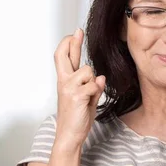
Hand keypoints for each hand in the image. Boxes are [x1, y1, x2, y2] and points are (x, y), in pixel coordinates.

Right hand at [54, 28, 105, 148]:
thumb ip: (93, 86)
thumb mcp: (87, 99)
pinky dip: (96, 91)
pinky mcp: (76, 95)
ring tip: (89, 96)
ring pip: (88, 70)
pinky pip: (94, 85)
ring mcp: (68, 88)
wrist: (70, 134)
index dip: (69, 44)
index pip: (64, 58)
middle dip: (72, 42)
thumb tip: (101, 76)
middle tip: (78, 31)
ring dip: (93, 81)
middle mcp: (64, 82)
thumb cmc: (78, 117)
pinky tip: (90, 100)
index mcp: (65, 81)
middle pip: (64, 56)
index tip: (76, 32)